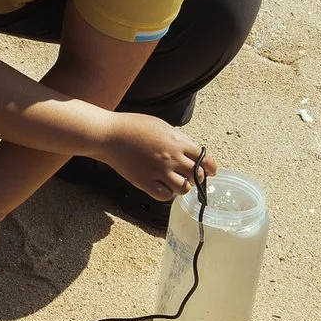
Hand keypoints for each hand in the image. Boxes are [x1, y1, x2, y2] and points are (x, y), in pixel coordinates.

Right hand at [98, 120, 215, 202]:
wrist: (109, 135)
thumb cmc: (132, 126)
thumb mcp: (161, 125)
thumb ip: (178, 137)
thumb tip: (190, 148)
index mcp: (177, 142)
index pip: (204, 159)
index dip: (211, 167)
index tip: (211, 171)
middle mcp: (171, 158)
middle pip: (197, 176)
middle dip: (198, 178)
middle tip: (193, 178)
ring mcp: (158, 171)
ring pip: (183, 188)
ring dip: (183, 187)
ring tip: (177, 183)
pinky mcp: (144, 181)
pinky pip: (164, 196)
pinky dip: (167, 194)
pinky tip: (163, 187)